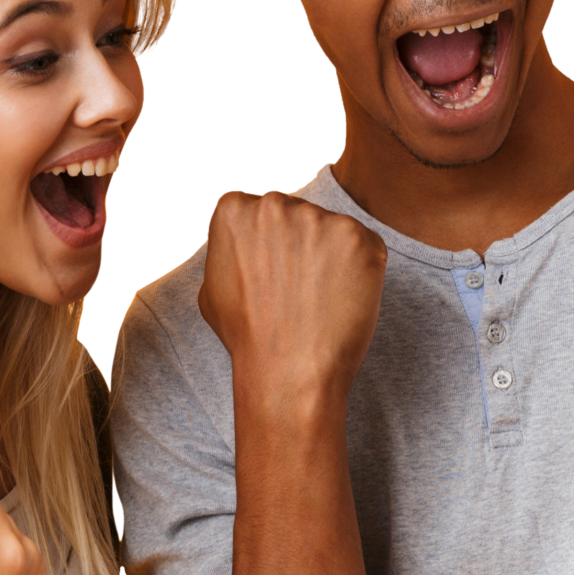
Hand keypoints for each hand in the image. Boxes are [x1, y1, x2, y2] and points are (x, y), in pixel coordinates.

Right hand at [199, 191, 387, 407]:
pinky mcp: (359, 236)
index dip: (267, 245)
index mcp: (234, 209)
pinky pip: (364, 246)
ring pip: (330, 230)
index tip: (271, 274)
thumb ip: (228, 250)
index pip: (256, 210)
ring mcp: (320, 217)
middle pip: (296, 213)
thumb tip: (240, 241)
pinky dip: (360, 270)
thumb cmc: (247, 336)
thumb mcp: (209, 287)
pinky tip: (342, 299)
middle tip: (298, 289)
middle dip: (299, 244)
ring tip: (319, 298)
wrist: (289, 370)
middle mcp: (276, 204)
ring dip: (330, 257)